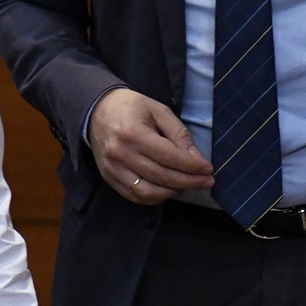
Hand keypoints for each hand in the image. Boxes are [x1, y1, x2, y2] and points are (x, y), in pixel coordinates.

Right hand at [88, 88, 212, 203]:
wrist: (96, 110)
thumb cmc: (131, 108)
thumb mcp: (158, 111)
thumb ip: (179, 134)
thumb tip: (197, 160)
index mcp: (133, 133)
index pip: (169, 157)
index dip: (193, 166)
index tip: (209, 169)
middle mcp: (120, 153)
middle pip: (161, 176)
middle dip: (189, 182)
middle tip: (207, 181)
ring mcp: (112, 168)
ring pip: (148, 192)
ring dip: (173, 192)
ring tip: (187, 185)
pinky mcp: (108, 177)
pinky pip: (135, 196)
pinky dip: (155, 197)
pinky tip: (168, 189)